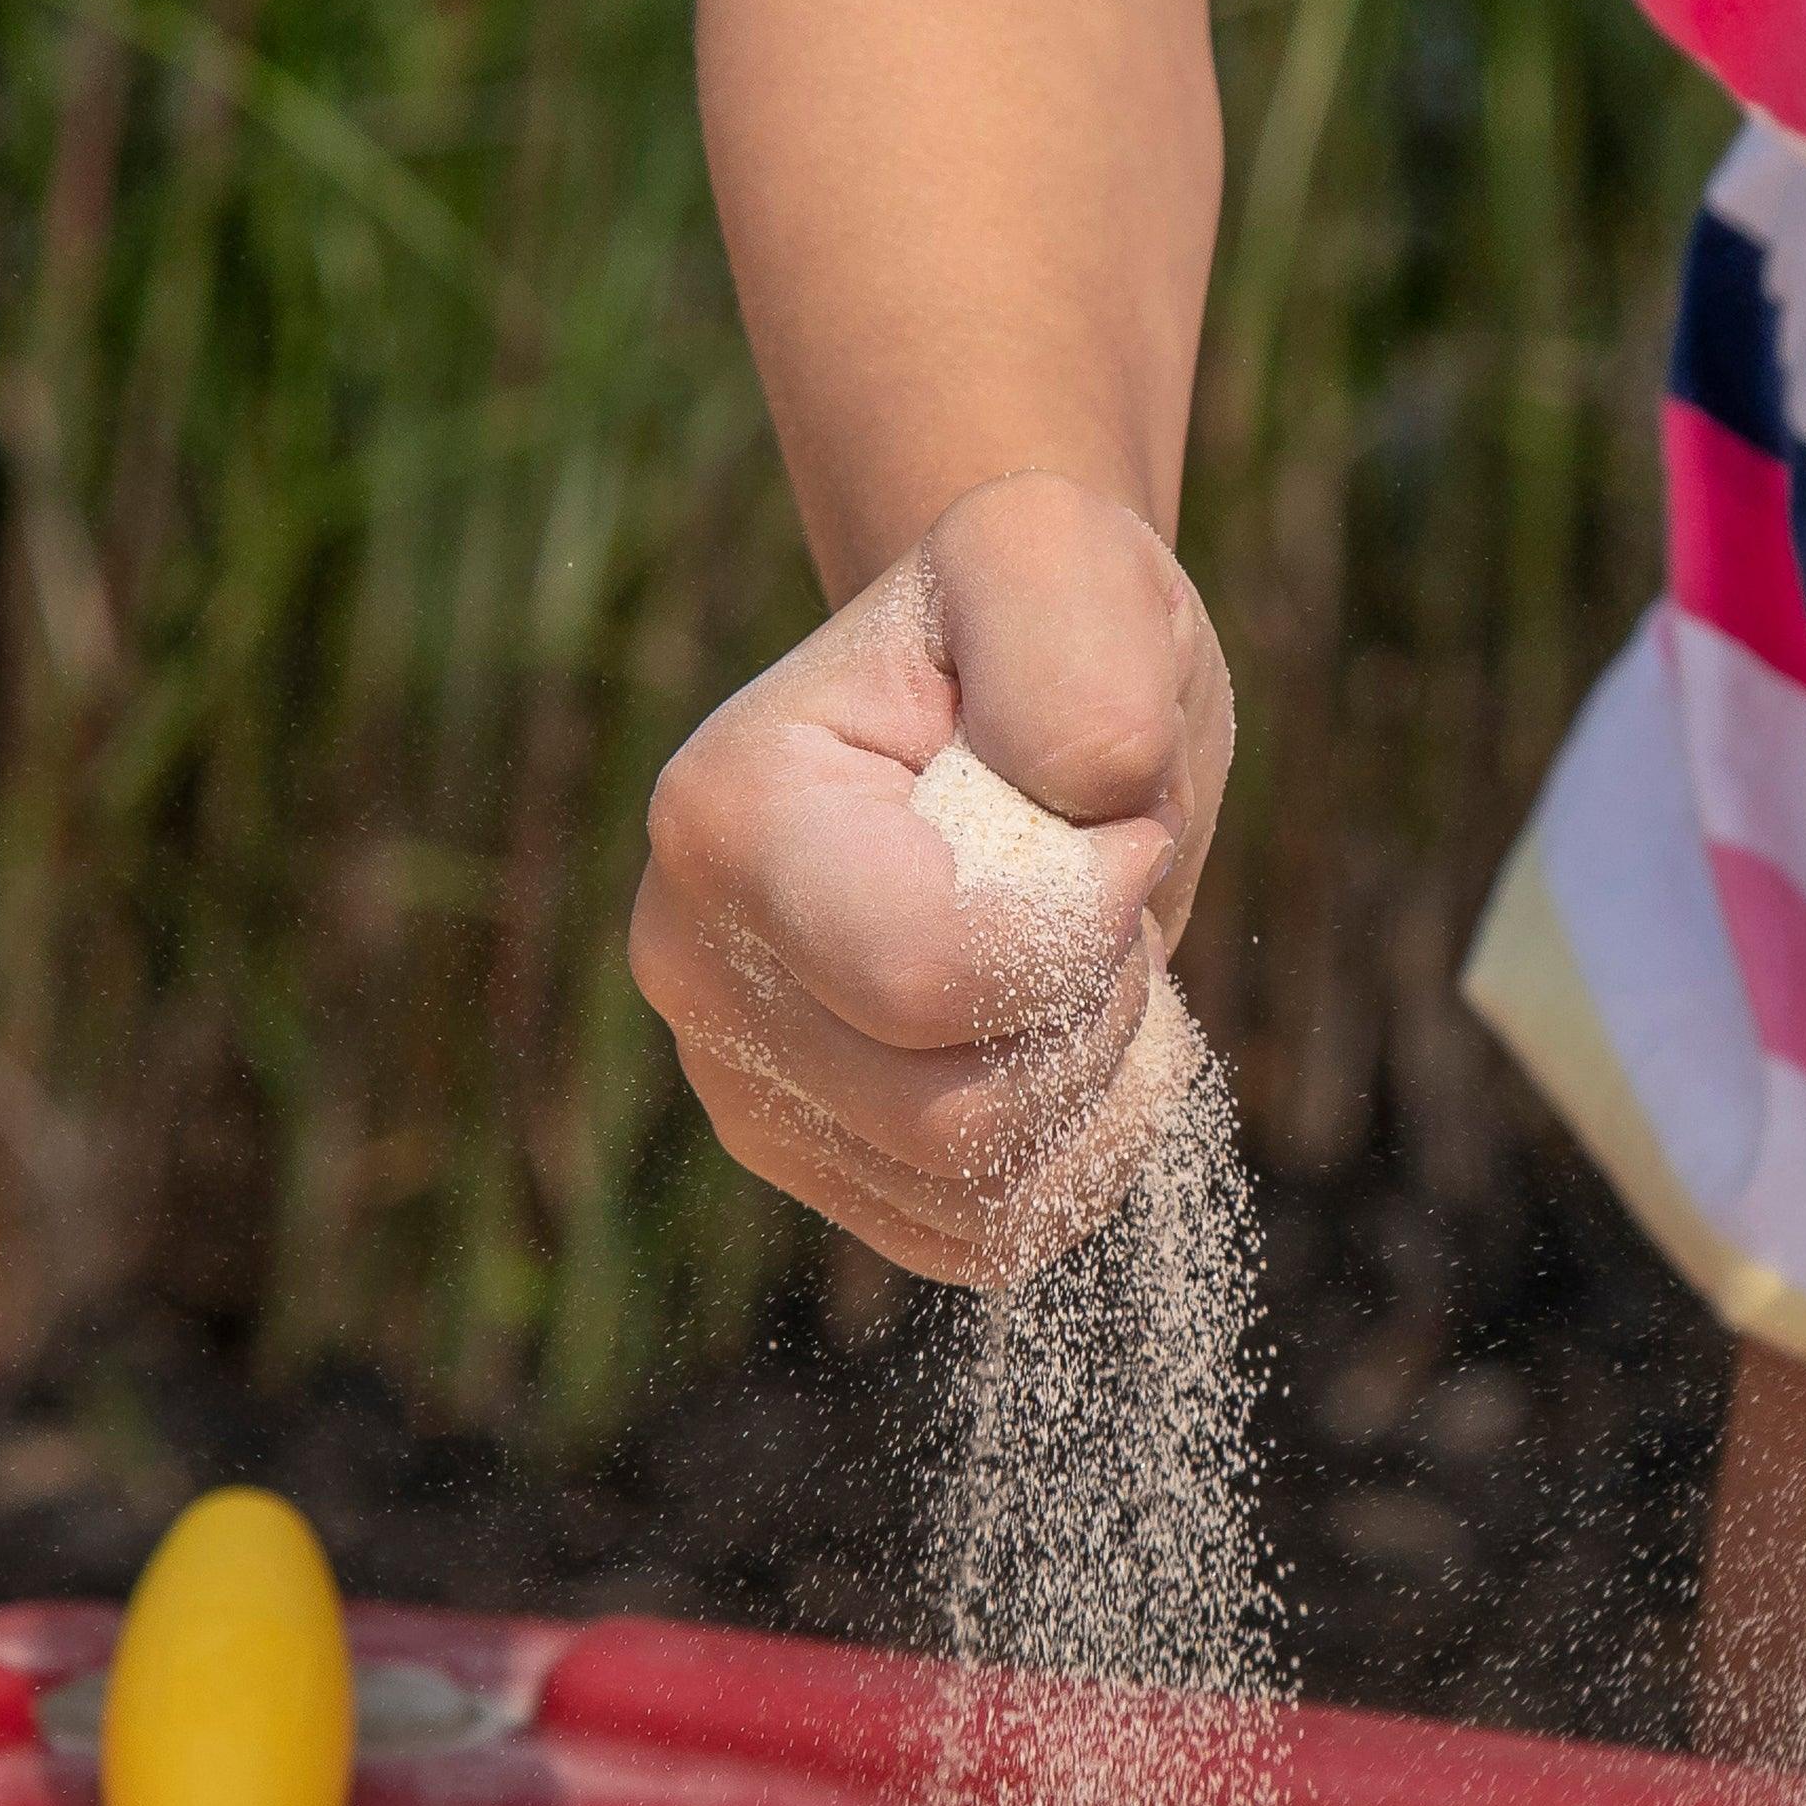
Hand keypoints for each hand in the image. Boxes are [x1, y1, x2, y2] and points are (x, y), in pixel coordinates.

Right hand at [630, 471, 1233, 1285]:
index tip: (1112, 816)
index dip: (1084, 916)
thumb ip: (1080, 669)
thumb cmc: (1032, 625)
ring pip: (978, 1188)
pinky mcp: (821, 1165)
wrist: (1006, 703)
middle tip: (1101, 886)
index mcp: (723, 821)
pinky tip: (1068, 1036)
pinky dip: (1076, 1156)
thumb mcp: (1066, 569)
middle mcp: (693, 970)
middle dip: (1092, 1003)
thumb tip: (1080, 815)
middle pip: (956, 1114)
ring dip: (1094, 1078)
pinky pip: (987, 1236)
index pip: (927, 977)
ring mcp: (743, 1084)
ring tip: (1082, 951)